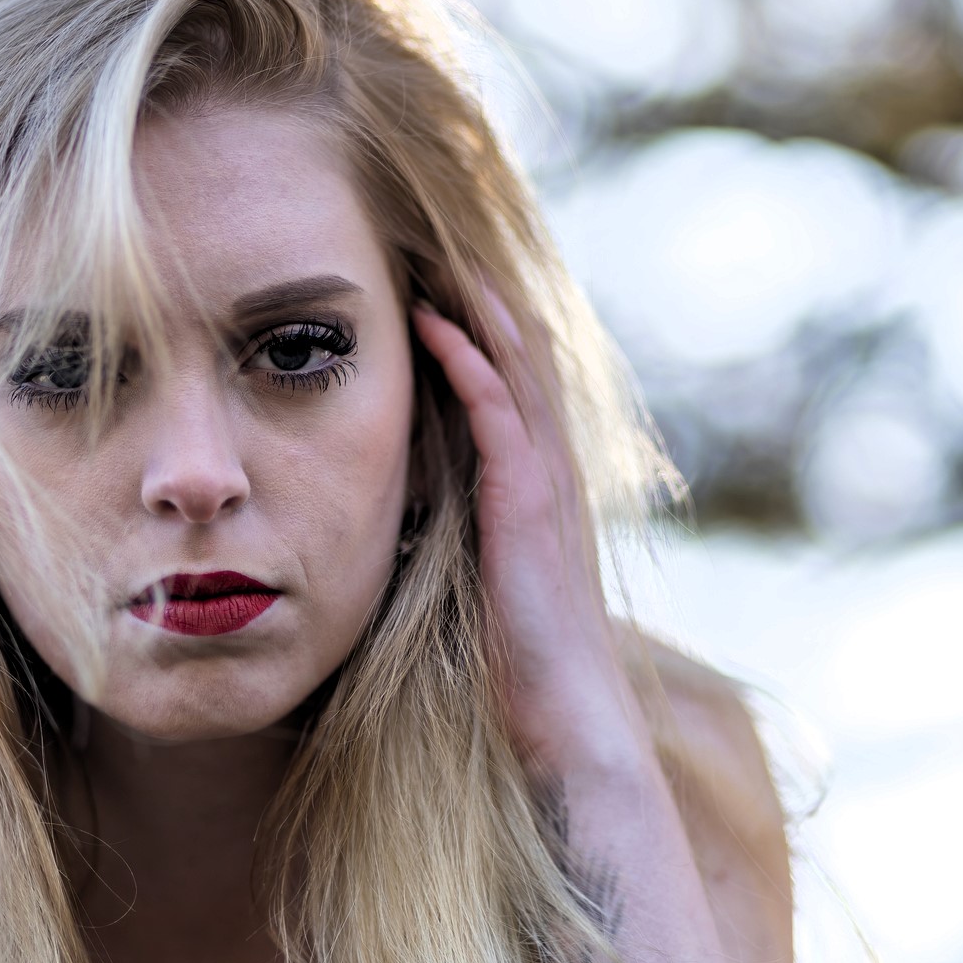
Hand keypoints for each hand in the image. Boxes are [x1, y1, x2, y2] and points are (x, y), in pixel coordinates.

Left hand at [410, 293, 652, 774]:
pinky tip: (439, 326)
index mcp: (538, 487)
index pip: (515, 382)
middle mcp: (552, 473)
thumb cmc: (512, 668)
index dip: (483, 326)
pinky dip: (471, 365)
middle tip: (440, 236)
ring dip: (480, 309)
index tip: (437, 274)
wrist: (564, 726)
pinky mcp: (529, 507)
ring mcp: (547, 486)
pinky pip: (501, 417)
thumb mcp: (477, 582)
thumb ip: (453, 534)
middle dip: (486, 296)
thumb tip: (398, 510)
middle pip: (524, 358)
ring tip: (439, 250)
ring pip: (518, 371)